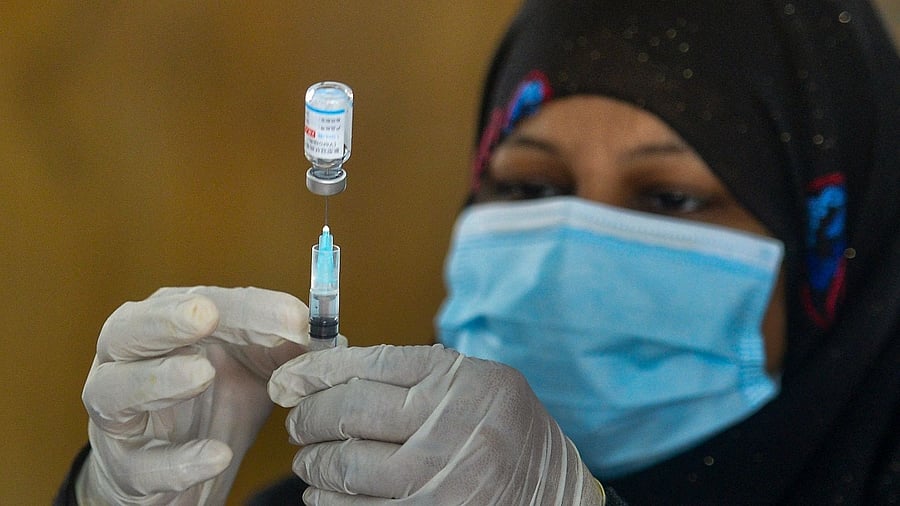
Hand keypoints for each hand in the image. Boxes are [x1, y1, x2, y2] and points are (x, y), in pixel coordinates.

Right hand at [78, 286, 306, 504]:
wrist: (182, 469)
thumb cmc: (215, 400)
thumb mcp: (254, 366)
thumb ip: (283, 344)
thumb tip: (320, 331)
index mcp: (163, 325)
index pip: (197, 302)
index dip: (244, 307)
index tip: (290, 315)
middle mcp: (127, 361)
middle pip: (127, 331)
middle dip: (164, 320)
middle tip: (204, 315)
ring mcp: (117, 414)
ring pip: (115, 390)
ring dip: (159, 379)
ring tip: (202, 374)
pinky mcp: (125, 467)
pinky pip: (142, 465)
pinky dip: (179, 461)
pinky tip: (217, 455)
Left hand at [268, 344, 605, 504]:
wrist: (551, 493)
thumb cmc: (508, 429)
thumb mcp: (478, 381)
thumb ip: (416, 372)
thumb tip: (334, 370)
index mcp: (459, 382)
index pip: (368, 365)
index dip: (316, 370)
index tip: (289, 379)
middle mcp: (448, 428)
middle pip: (347, 414)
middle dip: (307, 417)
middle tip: (298, 421)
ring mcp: (438, 482)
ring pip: (344, 468)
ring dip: (313, 463)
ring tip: (310, 458)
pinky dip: (329, 501)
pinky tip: (326, 493)